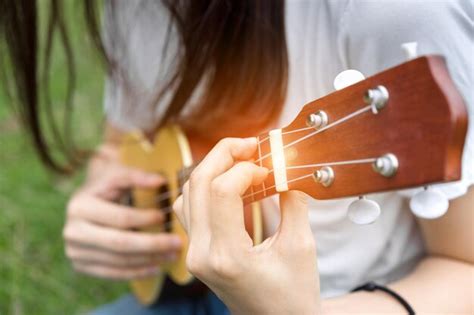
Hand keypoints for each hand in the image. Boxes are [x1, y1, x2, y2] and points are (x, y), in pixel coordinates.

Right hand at [63, 151, 181, 279]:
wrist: (85, 203)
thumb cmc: (107, 187)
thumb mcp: (117, 175)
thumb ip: (137, 177)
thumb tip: (160, 181)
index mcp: (80, 206)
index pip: (119, 218)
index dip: (144, 219)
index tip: (165, 218)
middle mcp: (73, 231)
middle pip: (119, 243)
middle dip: (152, 245)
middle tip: (177, 244)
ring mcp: (75, 252)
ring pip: (118, 261)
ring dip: (149, 260)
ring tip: (172, 255)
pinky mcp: (80, 266)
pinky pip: (112, 273)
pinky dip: (136, 272)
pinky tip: (157, 268)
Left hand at [173, 138, 319, 313]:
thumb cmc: (293, 295)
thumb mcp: (301, 247)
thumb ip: (293, 203)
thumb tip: (287, 168)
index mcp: (227, 256)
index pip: (221, 190)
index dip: (246, 168)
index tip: (270, 167)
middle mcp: (201, 254)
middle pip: (197, 183)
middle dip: (224, 153)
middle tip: (251, 144)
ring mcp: (194, 253)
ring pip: (188, 192)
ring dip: (213, 167)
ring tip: (242, 160)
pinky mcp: (196, 251)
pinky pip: (189, 207)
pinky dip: (206, 186)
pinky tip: (230, 183)